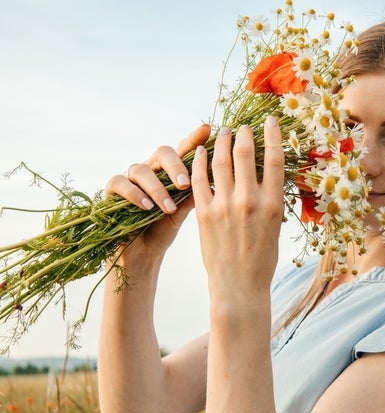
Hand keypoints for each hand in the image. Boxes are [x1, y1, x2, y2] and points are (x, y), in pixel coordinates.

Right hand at [104, 124, 210, 263]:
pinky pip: (120, 182)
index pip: (183, 150)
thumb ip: (196, 194)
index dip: (194, 138)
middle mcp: (151, 169)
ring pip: (142, 169)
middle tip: (185, 184)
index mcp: (170, 171)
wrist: (142, 254)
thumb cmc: (164, 229)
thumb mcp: (184, 211)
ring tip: (169, 208)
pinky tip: (147, 207)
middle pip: (162, 152)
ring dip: (157, 189)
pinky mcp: (112, 190)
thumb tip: (217, 181)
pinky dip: (134, 194)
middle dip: (175, 166)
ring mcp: (130, 178)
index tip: (207, 129)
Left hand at [191, 117, 285, 311]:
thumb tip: (264, 173)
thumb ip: (269, 199)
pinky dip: (199, 162)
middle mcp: (250, 201)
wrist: (239, 286)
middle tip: (242, 125)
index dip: (272, 135)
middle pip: (245, 154)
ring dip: (222, 143)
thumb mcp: (275, 226)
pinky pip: (200, 180)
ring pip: (221, 162)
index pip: (274, 159)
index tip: (270, 120)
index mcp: (273, 204)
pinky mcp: (204, 213)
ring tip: (222, 133)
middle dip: (244, 134)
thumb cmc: (262, 259)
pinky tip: (200, 152)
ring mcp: (225, 206)